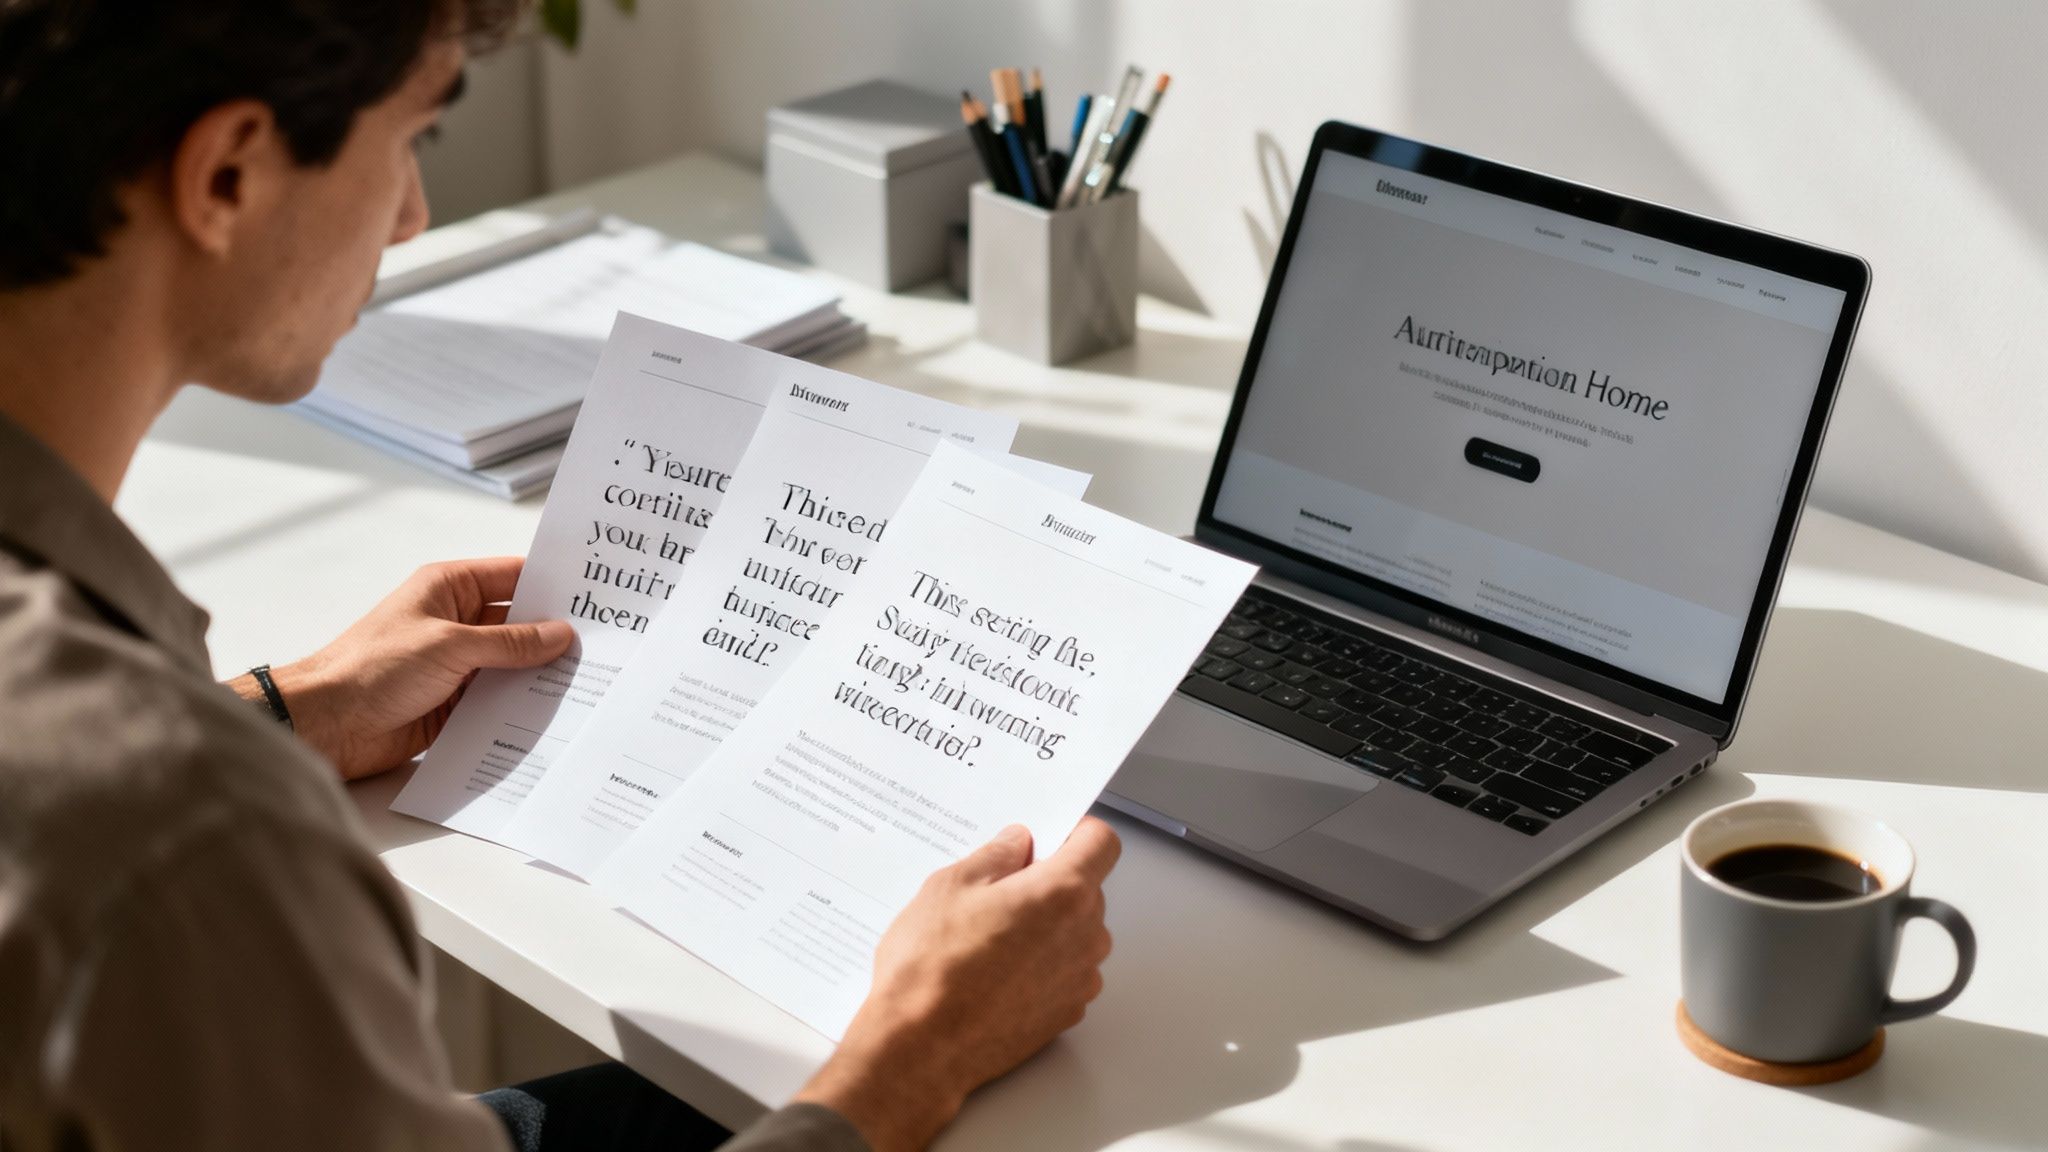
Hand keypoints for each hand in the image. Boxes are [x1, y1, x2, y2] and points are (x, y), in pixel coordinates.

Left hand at [230, 557, 572, 779]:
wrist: (327, 725)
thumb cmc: (374, 667)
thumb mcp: (450, 645)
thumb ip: (509, 642)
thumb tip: (559, 634)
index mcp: (449, 589)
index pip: (514, 577)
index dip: (553, 584)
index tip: (597, 594)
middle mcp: (456, 623)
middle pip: (519, 624)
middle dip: (556, 634)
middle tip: (608, 642)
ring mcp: (457, 665)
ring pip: (513, 665)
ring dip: (541, 675)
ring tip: (592, 680)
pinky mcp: (455, 705)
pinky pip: (499, 701)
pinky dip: (522, 707)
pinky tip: (556, 714)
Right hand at [795, 817, 1120, 1151]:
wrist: (922, 1048)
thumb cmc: (932, 969)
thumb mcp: (950, 887)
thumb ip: (996, 856)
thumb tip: (1017, 843)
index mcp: (1062, 892)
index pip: (1101, 843)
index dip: (1077, 833)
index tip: (1051, 837)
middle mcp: (1084, 935)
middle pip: (1087, 889)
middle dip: (1051, 882)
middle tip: (998, 891)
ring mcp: (1080, 978)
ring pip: (1077, 932)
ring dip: (1047, 926)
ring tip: (990, 938)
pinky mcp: (1067, 1012)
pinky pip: (1066, 971)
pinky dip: (1043, 965)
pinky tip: (997, 972)